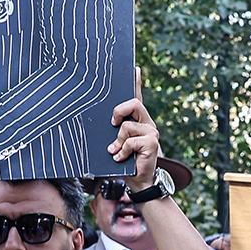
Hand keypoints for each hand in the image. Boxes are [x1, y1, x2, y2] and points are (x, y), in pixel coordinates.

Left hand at [107, 67, 158, 185]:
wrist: (137, 182)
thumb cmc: (123, 162)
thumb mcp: (115, 143)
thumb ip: (111, 132)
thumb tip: (98, 122)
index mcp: (137, 120)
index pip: (136, 96)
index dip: (136, 81)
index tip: (135, 67)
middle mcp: (146, 122)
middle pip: (133, 103)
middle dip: (118, 111)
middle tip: (112, 123)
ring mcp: (151, 131)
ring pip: (126, 126)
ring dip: (117, 141)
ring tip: (117, 152)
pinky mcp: (152, 142)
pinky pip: (130, 140)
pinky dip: (122, 151)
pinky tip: (121, 158)